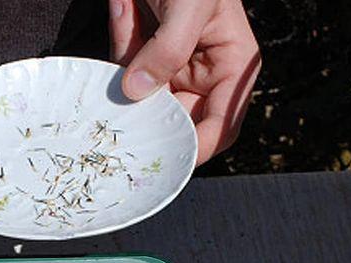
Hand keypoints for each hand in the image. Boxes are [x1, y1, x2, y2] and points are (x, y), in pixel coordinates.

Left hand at [109, 0, 260, 163]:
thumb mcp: (190, 5)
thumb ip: (168, 49)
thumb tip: (136, 92)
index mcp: (232, 70)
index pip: (219, 128)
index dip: (195, 151)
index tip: (166, 160)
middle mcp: (202, 80)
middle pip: (173, 127)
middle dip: (147, 118)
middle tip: (124, 112)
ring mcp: (170, 75)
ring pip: (141, 105)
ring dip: (127, 70)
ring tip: (133, 15)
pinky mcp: (143, 65)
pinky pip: (122, 78)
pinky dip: (118, 47)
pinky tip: (126, 8)